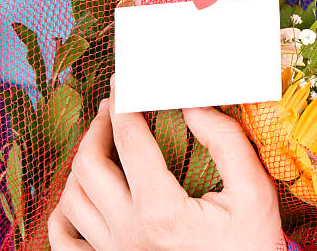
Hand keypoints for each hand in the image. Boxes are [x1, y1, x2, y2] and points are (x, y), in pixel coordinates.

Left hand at [48, 76, 283, 250]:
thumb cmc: (251, 241)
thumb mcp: (253, 189)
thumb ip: (225, 142)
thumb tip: (193, 105)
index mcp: (161, 212)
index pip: (131, 142)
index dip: (124, 105)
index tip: (123, 82)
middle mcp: (129, 233)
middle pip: (90, 166)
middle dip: (98, 127)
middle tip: (112, 107)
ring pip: (72, 198)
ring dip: (82, 162)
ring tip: (101, 142)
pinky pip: (64, 239)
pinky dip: (63, 210)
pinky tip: (81, 191)